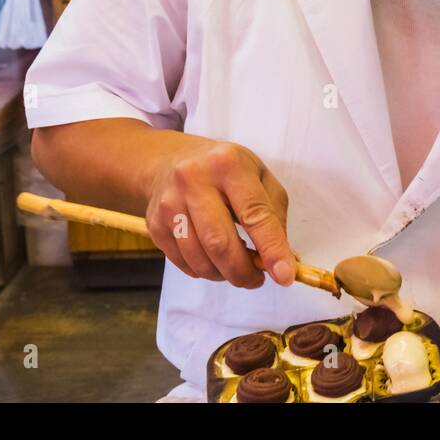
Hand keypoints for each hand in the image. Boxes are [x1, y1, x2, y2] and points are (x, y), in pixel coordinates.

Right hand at [144, 137, 293, 288]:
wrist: (172, 160)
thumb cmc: (225, 170)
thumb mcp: (259, 176)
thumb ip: (274, 215)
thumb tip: (282, 259)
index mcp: (228, 164)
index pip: (254, 214)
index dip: (272, 249)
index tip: (284, 276)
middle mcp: (194, 180)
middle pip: (220, 243)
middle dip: (243, 272)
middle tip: (257, 280)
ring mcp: (170, 203)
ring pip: (200, 259)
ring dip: (224, 275)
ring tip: (237, 268)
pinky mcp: (155, 223)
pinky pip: (183, 263)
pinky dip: (204, 271)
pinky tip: (213, 259)